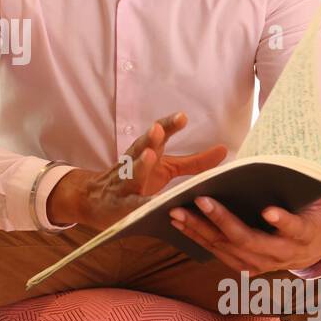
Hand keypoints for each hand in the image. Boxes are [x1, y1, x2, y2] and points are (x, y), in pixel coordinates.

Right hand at [46, 112, 227, 228]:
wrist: (95, 199)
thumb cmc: (138, 180)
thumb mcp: (167, 168)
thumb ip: (195, 162)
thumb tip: (224, 150)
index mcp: (148, 151)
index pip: (158, 134)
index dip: (169, 125)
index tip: (182, 117)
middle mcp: (133, 162)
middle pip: (141, 147)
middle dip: (149, 138)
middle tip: (158, 129)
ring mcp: (124, 182)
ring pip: (131, 171)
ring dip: (139, 163)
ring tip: (150, 156)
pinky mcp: (119, 204)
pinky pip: (130, 203)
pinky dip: (139, 203)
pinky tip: (149, 203)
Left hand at [168, 165, 320, 274]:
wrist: (309, 253)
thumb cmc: (319, 218)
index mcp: (301, 237)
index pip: (292, 231)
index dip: (281, 223)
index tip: (267, 211)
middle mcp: (277, 255)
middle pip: (249, 241)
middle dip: (225, 222)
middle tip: (205, 200)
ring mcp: (255, 261)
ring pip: (224, 248)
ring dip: (200, 230)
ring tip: (178, 210)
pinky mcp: (237, 261)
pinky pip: (213, 250)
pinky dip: (194, 236)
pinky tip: (176, 220)